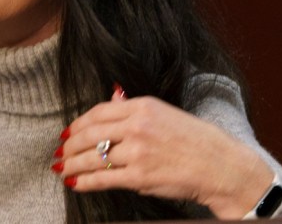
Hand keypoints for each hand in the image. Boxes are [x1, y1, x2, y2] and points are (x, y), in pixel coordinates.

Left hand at [55, 85, 273, 218]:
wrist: (221, 166)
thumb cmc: (197, 140)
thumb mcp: (166, 113)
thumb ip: (135, 108)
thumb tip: (112, 98)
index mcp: (144, 106)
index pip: (99, 111)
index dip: (79, 123)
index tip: (68, 131)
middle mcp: (138, 126)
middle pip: (91, 133)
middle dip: (70, 144)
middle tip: (60, 151)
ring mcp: (137, 152)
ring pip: (93, 157)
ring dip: (72, 164)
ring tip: (62, 167)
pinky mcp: (139, 177)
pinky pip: (103, 179)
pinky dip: (84, 182)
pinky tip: (75, 183)